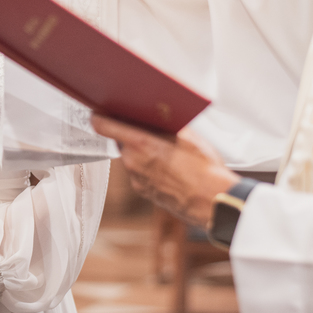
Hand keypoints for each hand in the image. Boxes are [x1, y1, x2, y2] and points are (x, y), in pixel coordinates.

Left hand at [91, 115, 238, 225]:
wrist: (212, 201)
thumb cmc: (204, 169)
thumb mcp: (187, 136)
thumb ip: (164, 123)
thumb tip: (154, 115)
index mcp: (141, 144)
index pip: (104, 126)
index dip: (100, 116)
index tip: (99, 111)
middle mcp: (133, 162)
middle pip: (121, 140)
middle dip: (131, 133)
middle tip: (147, 128)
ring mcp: (136, 178)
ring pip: (131, 157)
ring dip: (140, 151)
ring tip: (164, 149)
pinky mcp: (142, 191)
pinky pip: (138, 172)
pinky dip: (147, 167)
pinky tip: (167, 166)